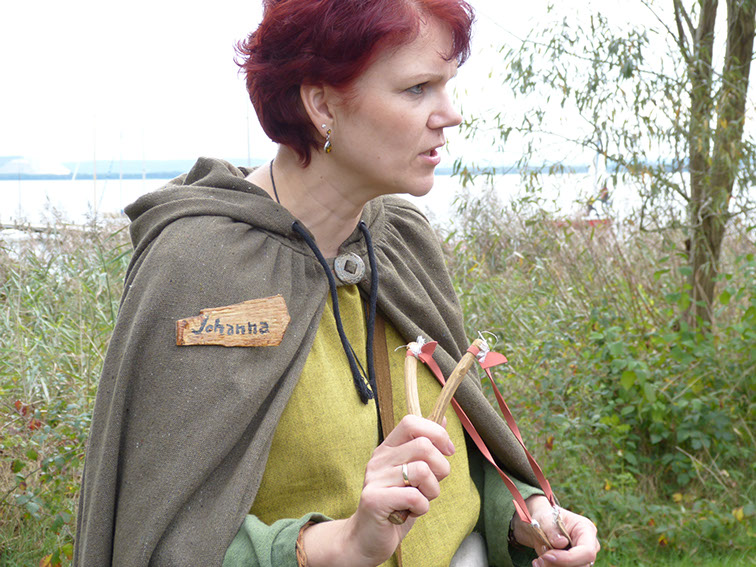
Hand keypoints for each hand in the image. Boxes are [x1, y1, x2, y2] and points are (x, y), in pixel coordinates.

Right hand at [303, 415, 454, 566]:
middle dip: (441, 468)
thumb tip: (443, 418)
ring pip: (423, 471)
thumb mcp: (413, 473)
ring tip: (418, 501)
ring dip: (431, 491)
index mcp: (388, 448)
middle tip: (431, 486)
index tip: (448, 451)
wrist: (366, 539)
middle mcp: (379, 459)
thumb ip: (426, 448)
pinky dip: (422, 508)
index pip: (411, 422)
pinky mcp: (374, 499)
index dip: (436, 433)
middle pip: (424, 446)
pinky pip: (415, 496)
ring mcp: (375, 478)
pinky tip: (410, 512)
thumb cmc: (395, 505)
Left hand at [512, 494, 599, 566]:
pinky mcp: (574, 564)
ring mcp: (582, 557)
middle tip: (540, 558)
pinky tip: (539, 563)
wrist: (541, 525)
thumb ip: (552, 530)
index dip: (568, 558)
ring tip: (539, 560)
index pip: (587, 551)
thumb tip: (562, 543)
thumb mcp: (545, 518)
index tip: (548, 555)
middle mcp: (589, 546)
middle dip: (558, 564)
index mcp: (586, 529)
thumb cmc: (546, 517)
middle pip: (581, 565)